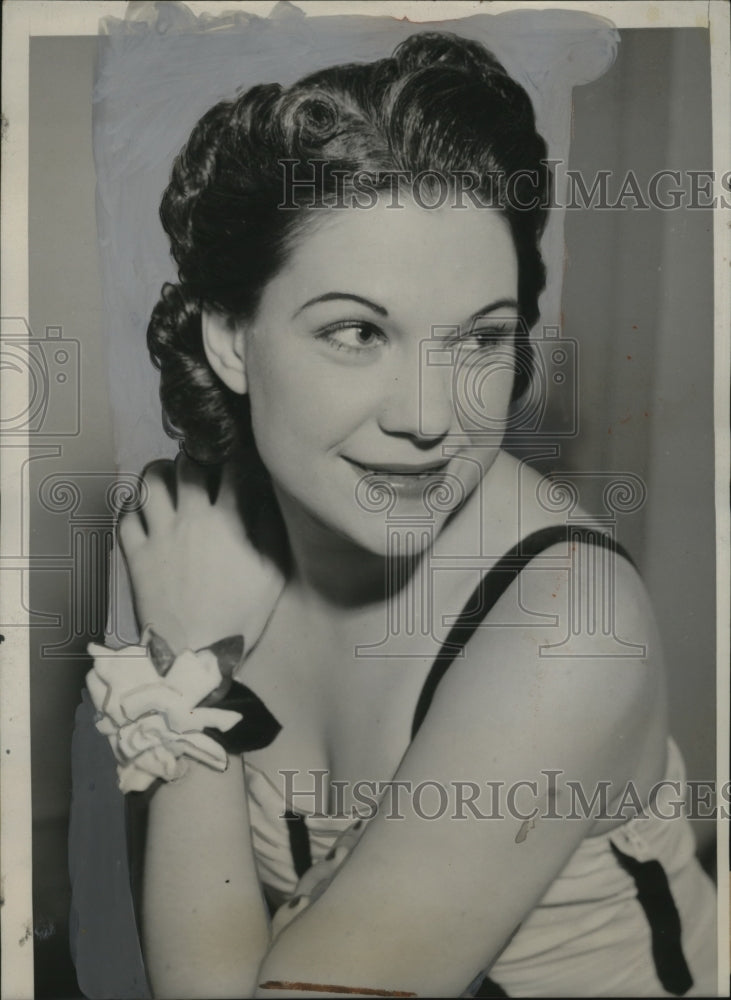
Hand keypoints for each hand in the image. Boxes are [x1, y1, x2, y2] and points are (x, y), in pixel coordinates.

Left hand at [118, 453, 285, 656]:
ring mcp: (158, 536)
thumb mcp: (272, 574)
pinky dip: (133, 507)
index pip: (232, 469)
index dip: (237, 458)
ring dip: (160, 474)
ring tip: (168, 479)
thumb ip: (269, 532)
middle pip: (186, 466)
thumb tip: (263, 500)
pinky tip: (144, 510)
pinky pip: (125, 517)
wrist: (196, 653)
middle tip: (201, 465)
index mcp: (226, 522)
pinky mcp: (136, 556)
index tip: (239, 461)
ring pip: (149, 484)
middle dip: (196, 458)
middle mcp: (189, 520)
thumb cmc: (239, 617)